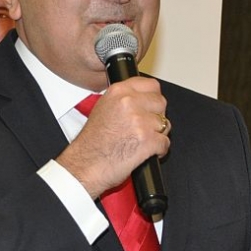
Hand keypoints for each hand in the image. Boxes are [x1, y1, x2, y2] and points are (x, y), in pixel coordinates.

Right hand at [57, 77, 170, 198]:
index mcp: (118, 92)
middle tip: (146, 126)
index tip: (151, 105)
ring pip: (165, 123)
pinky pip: (165, 142)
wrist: (85, 165)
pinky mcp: (147, 140)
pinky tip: (146, 152)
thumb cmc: (91, 143)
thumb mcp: (102, 109)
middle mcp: (129, 103)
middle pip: (161, 103)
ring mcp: (139, 121)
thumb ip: (123, 100)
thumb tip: (141, 99)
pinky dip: (159, 150)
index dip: (153, 97)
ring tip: (143, 141)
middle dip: (157, 116)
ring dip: (158, 134)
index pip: (151, 85)